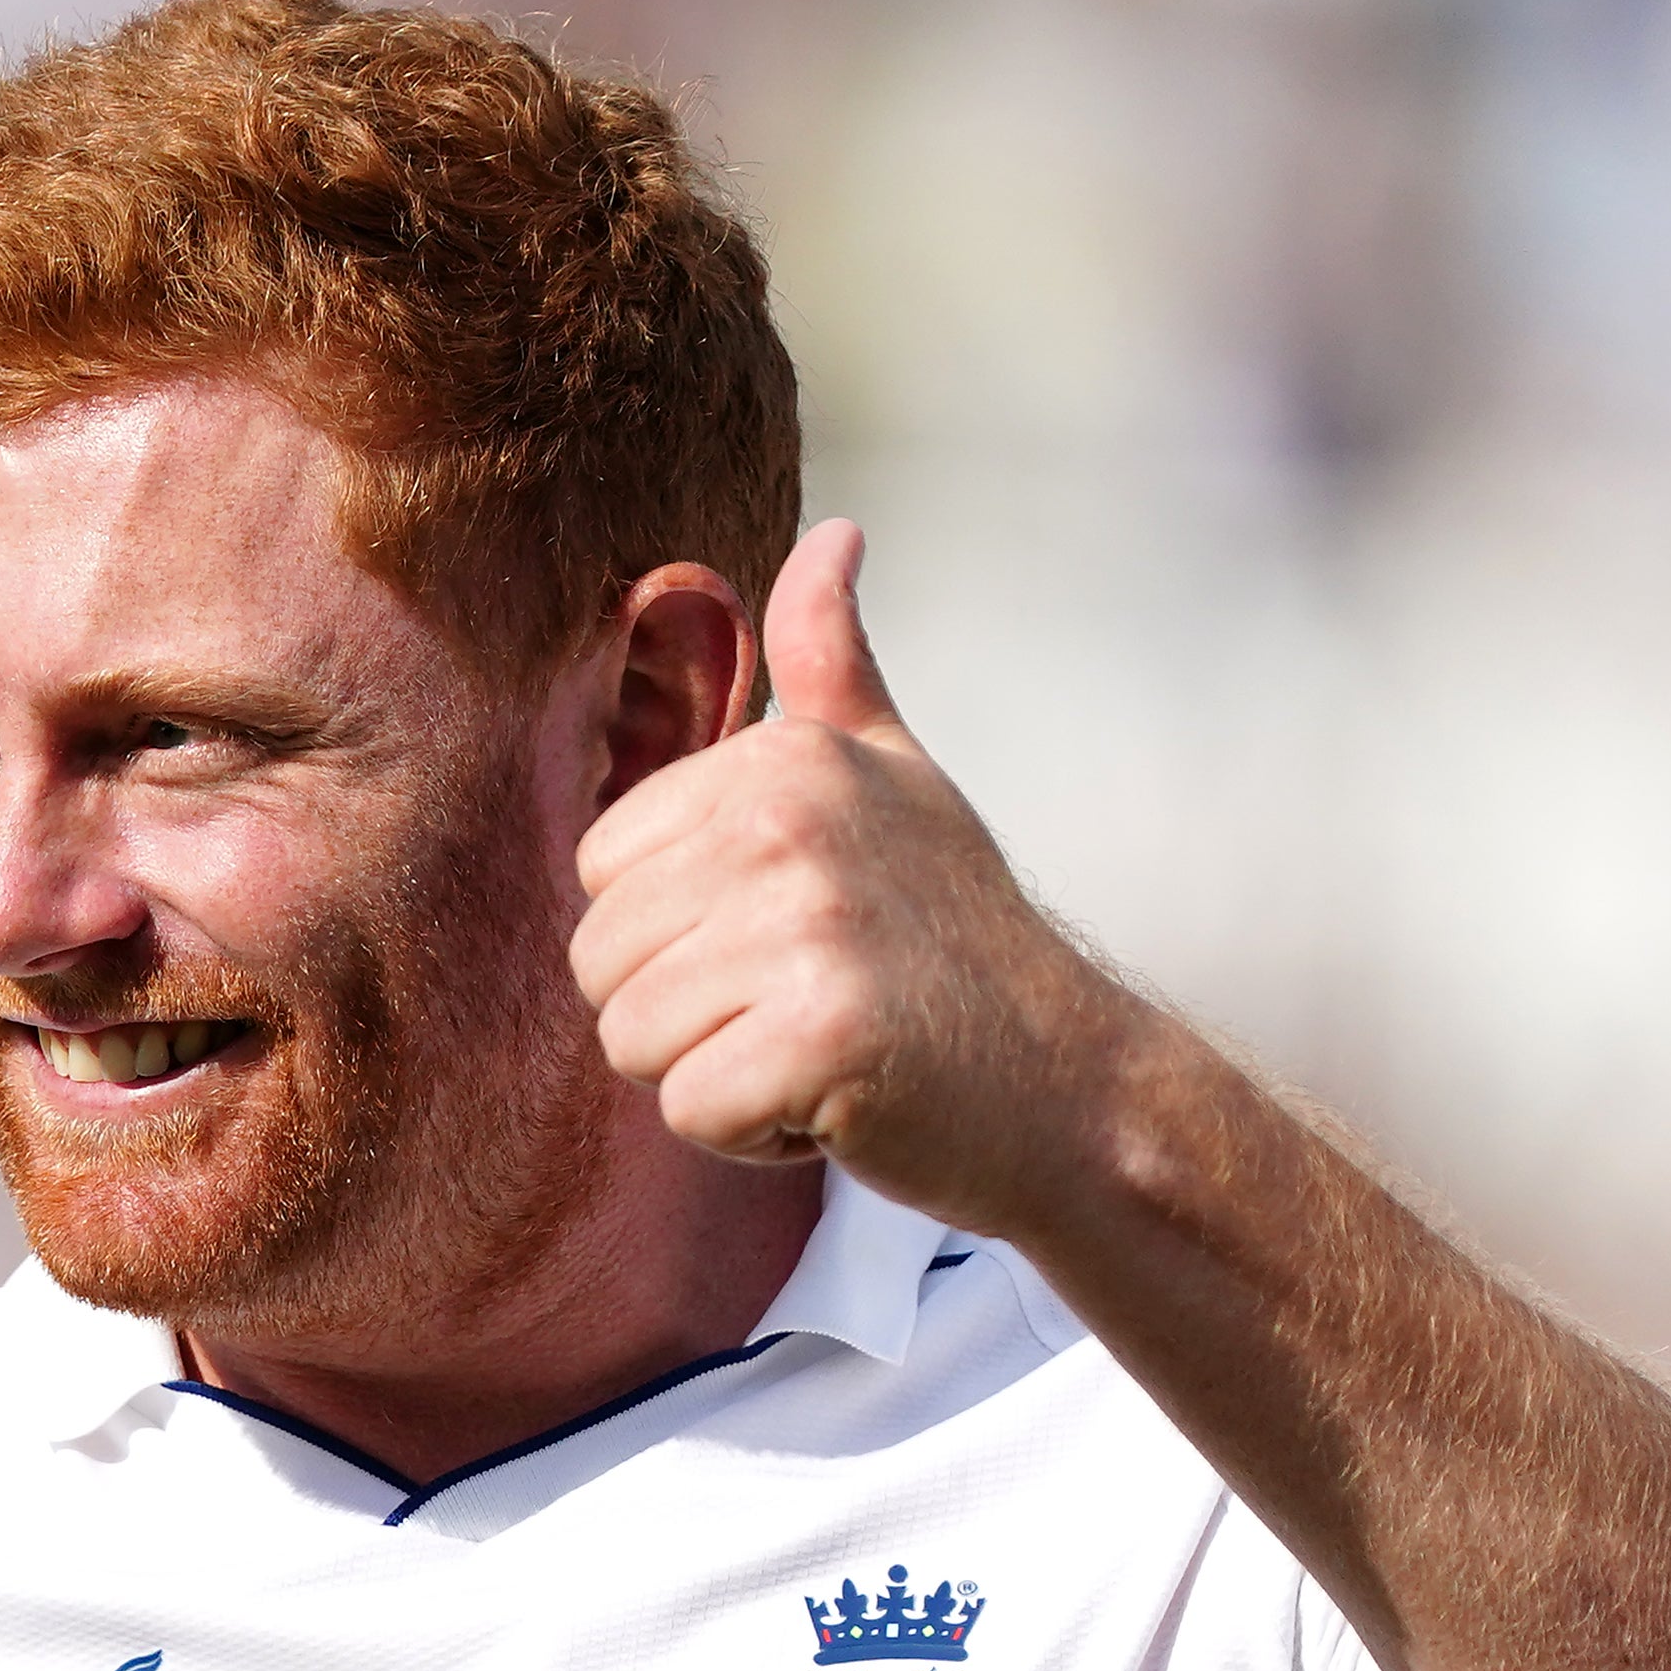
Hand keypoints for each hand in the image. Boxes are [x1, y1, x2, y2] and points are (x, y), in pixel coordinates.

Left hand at [567, 521, 1139, 1240]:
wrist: (1071, 1081)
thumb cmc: (956, 935)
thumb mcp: (897, 776)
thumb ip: (833, 664)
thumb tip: (833, 533)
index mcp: (780, 758)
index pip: (600, 873)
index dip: (679, 934)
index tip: (790, 938)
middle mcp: (787, 822)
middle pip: (600, 962)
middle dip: (686, 1012)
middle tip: (806, 1002)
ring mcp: (808, 926)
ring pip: (631, 1041)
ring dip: (718, 1074)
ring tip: (821, 1047)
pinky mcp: (824, 1037)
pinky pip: (688, 1111)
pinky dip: (753, 1136)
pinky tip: (837, 1100)